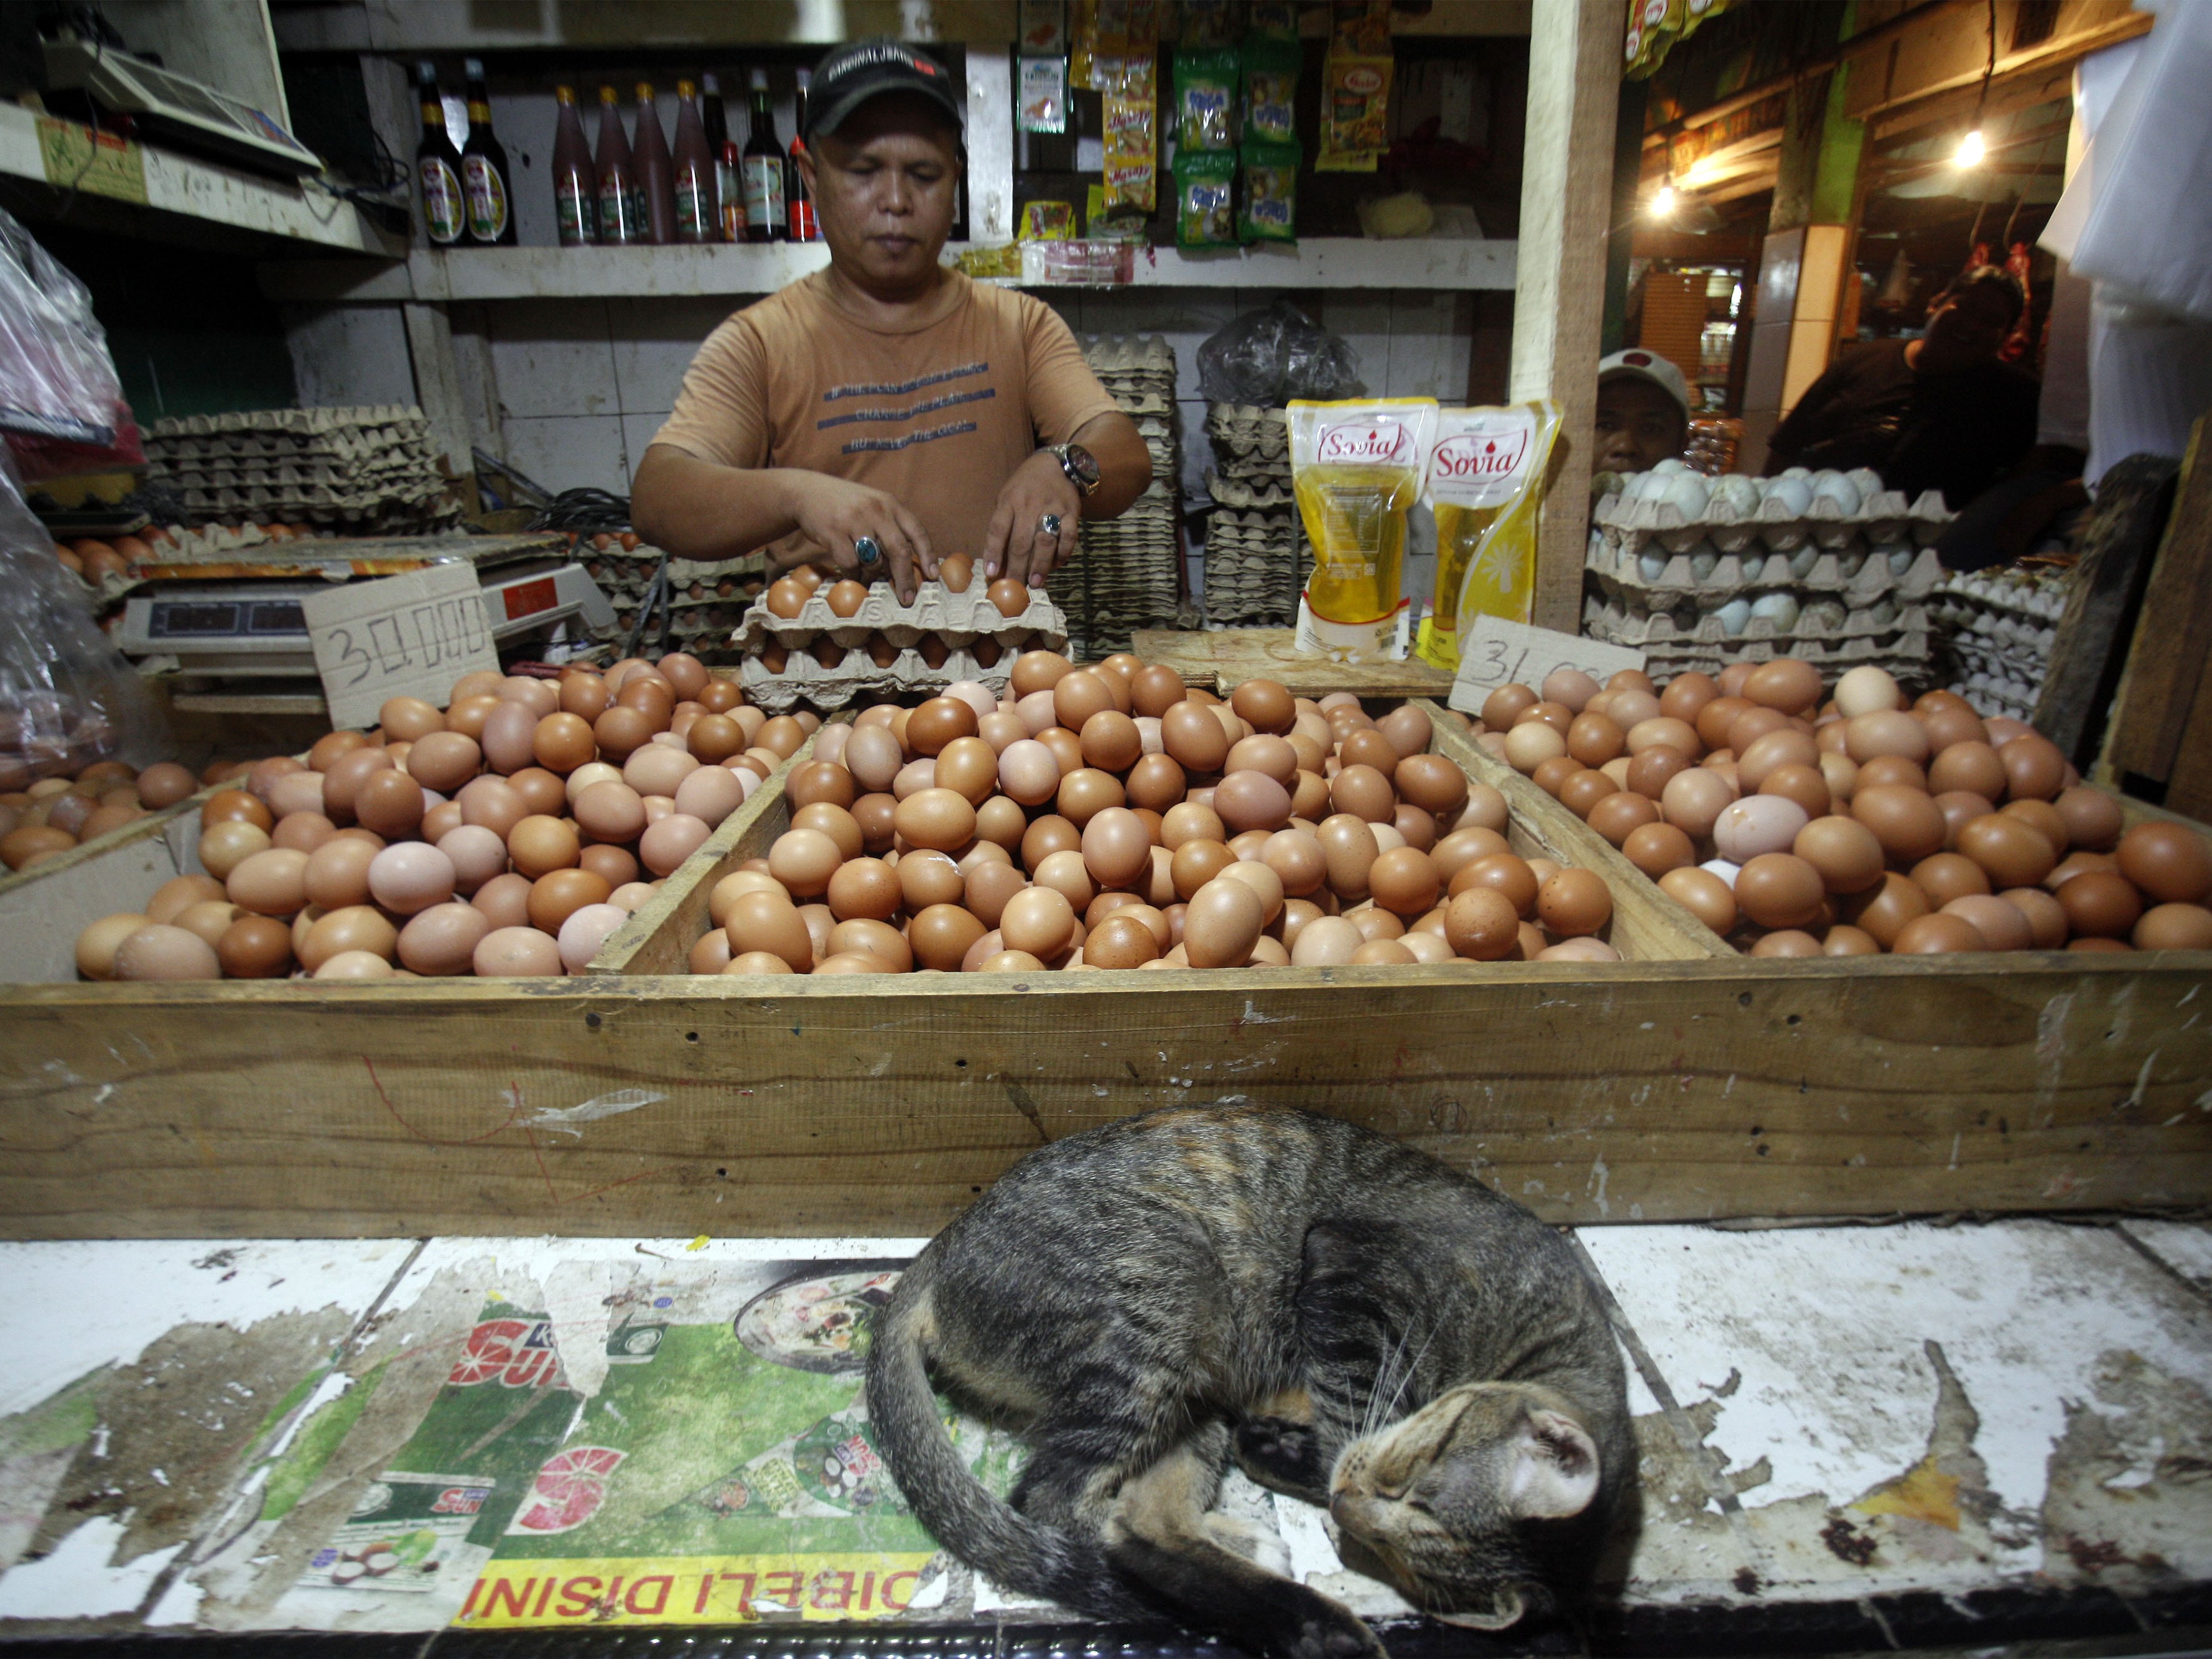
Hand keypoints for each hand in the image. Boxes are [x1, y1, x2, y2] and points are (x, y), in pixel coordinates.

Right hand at [779, 471, 934, 603]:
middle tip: (906, 599)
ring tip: (868, 580)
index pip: (917, 532)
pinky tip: (852, 575)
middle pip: (899, 551)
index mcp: (890, 504)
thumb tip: (910, 564)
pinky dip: (854, 575)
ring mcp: (854, 520)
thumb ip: (891, 527)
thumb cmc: (846, 505)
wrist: (807, 492)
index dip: (928, 556)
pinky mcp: (833, 532)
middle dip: (905, 579)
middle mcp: (875, 510)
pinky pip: (851, 564)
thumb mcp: (873, 505)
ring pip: (874, 561)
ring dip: (873, 577)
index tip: (933, 576)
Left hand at [982, 450, 1081, 588]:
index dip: (993, 552)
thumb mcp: (1007, 497)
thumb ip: (1002, 524)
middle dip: (1017, 567)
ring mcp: (1052, 508)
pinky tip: (1057, 565)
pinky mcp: (1072, 511)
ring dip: (1040, 565)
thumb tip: (996, 560)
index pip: (998, 529)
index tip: (991, 573)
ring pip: (1045, 541)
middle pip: (1021, 541)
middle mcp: (1029, 504)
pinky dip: (1063, 553)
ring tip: (1035, 583)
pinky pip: (1069, 536)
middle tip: (1015, 586)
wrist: (1056, 465)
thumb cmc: (1025, 487)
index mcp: (1009, 501)